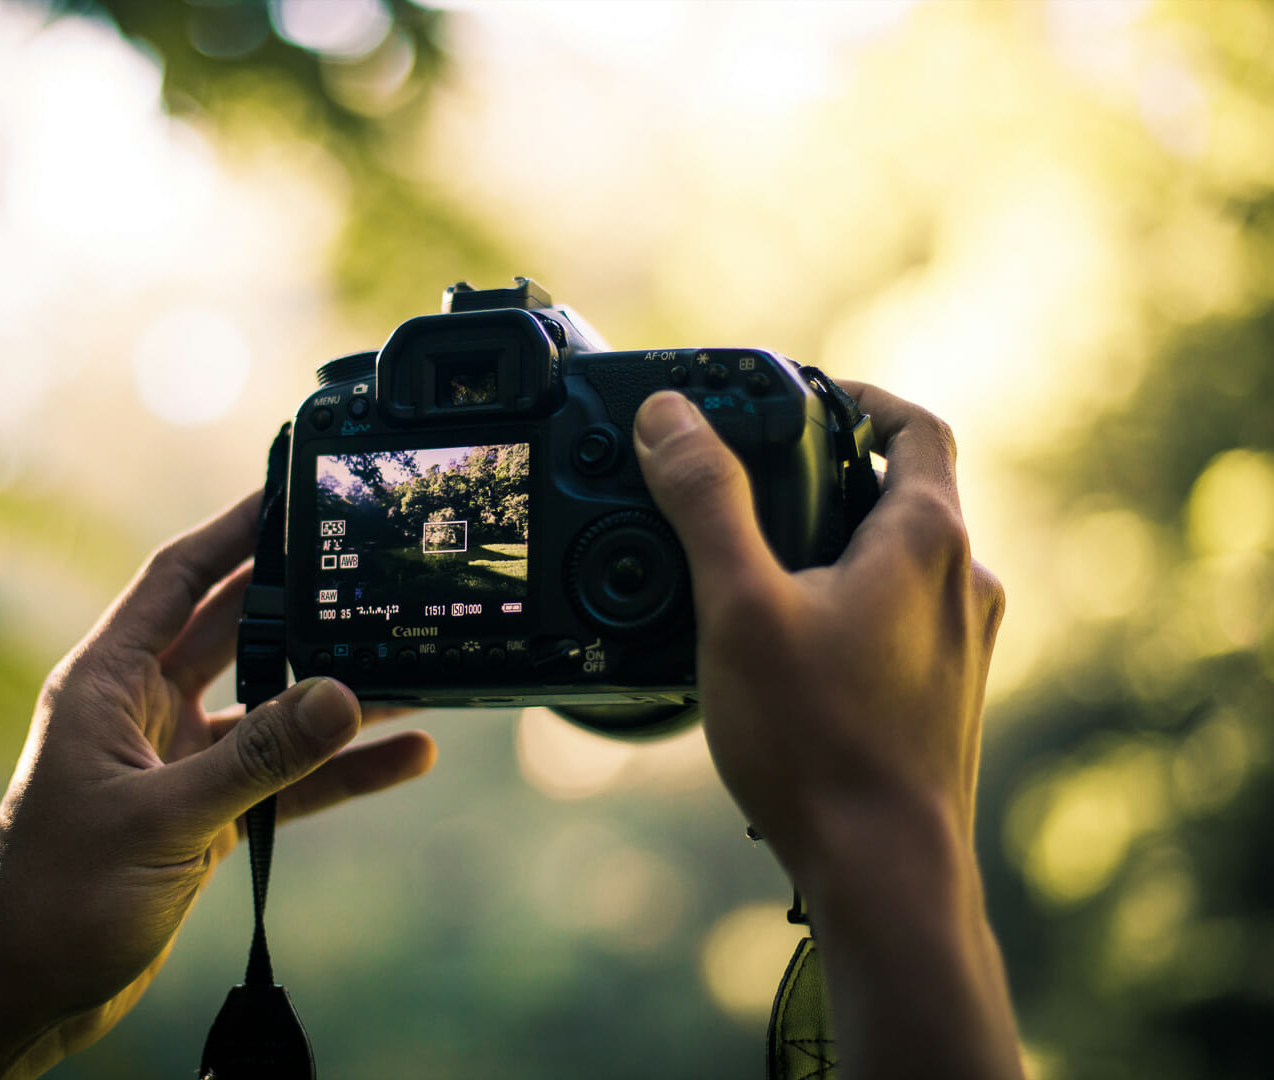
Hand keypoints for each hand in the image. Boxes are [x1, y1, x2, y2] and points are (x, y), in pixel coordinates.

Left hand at [0, 493, 435, 1079]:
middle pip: (235, 631)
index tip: (292, 491)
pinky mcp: (202, 815)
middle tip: (371, 567)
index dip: (233, 530)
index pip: (177, 578)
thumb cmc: (55, 898)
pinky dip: (337, 770)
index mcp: (107, 682)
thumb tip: (343, 696)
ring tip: (414, 664)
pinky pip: (283, 778)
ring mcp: (175, 762)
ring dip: (334, 693)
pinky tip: (402, 757)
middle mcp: (141, 710)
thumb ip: (258, 760)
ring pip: (270, 708)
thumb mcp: (164, 820)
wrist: (22, 990)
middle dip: (301, 603)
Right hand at [632, 383, 1020, 1078]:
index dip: (859, 396)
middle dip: (829, 474)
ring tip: (755, 565)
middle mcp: (962, 583)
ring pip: (901, 560)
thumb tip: (668, 416)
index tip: (801, 398)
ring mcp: (961, 646)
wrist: (884, 871)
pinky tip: (786, 645)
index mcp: (928, 539)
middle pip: (906, 490)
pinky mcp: (944, 697)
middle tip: (753, 480)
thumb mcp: (738, 605)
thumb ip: (704, 501)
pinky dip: (848, 604)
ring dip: (837, 543)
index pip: (916, 425)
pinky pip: (898, 620)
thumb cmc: (819, 742)